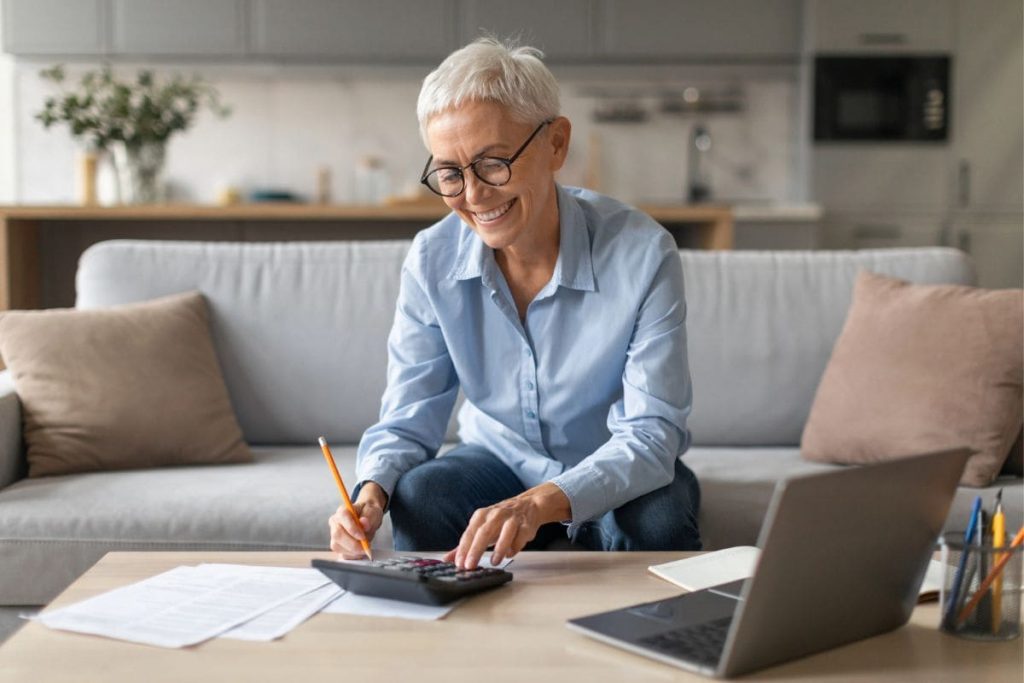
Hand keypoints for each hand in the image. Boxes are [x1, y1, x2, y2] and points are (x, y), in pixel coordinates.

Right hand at [328, 482, 386, 558]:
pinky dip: (352, 556)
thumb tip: (364, 523)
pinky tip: (360, 552)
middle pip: (337, 534)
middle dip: (352, 544)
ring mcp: (334, 535)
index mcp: (342, 511)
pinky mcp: (337, 546)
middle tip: (365, 547)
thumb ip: (369, 517)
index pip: (343, 517)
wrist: (368, 518)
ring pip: (337, 546)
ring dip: (353, 551)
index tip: (362, 536)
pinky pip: (341, 554)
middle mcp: (335, 522)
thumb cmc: (369, 513)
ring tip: (364, 548)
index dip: (352, 528)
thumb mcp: (373, 511)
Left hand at [443, 483, 569, 569]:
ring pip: (506, 532)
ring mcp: (512, 518)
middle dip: (476, 549)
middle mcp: (496, 514)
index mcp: (481, 516)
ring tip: (494, 562)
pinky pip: (520, 536)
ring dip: (499, 548)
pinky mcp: (526, 524)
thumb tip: (447, 559)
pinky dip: (515, 546)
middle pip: (484, 532)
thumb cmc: (500, 521)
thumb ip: (465, 545)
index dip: (463, 549)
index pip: (469, 533)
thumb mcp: (481, 529)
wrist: (528, 505)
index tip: (458, 563)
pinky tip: (510, 554)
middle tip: (470, 566)